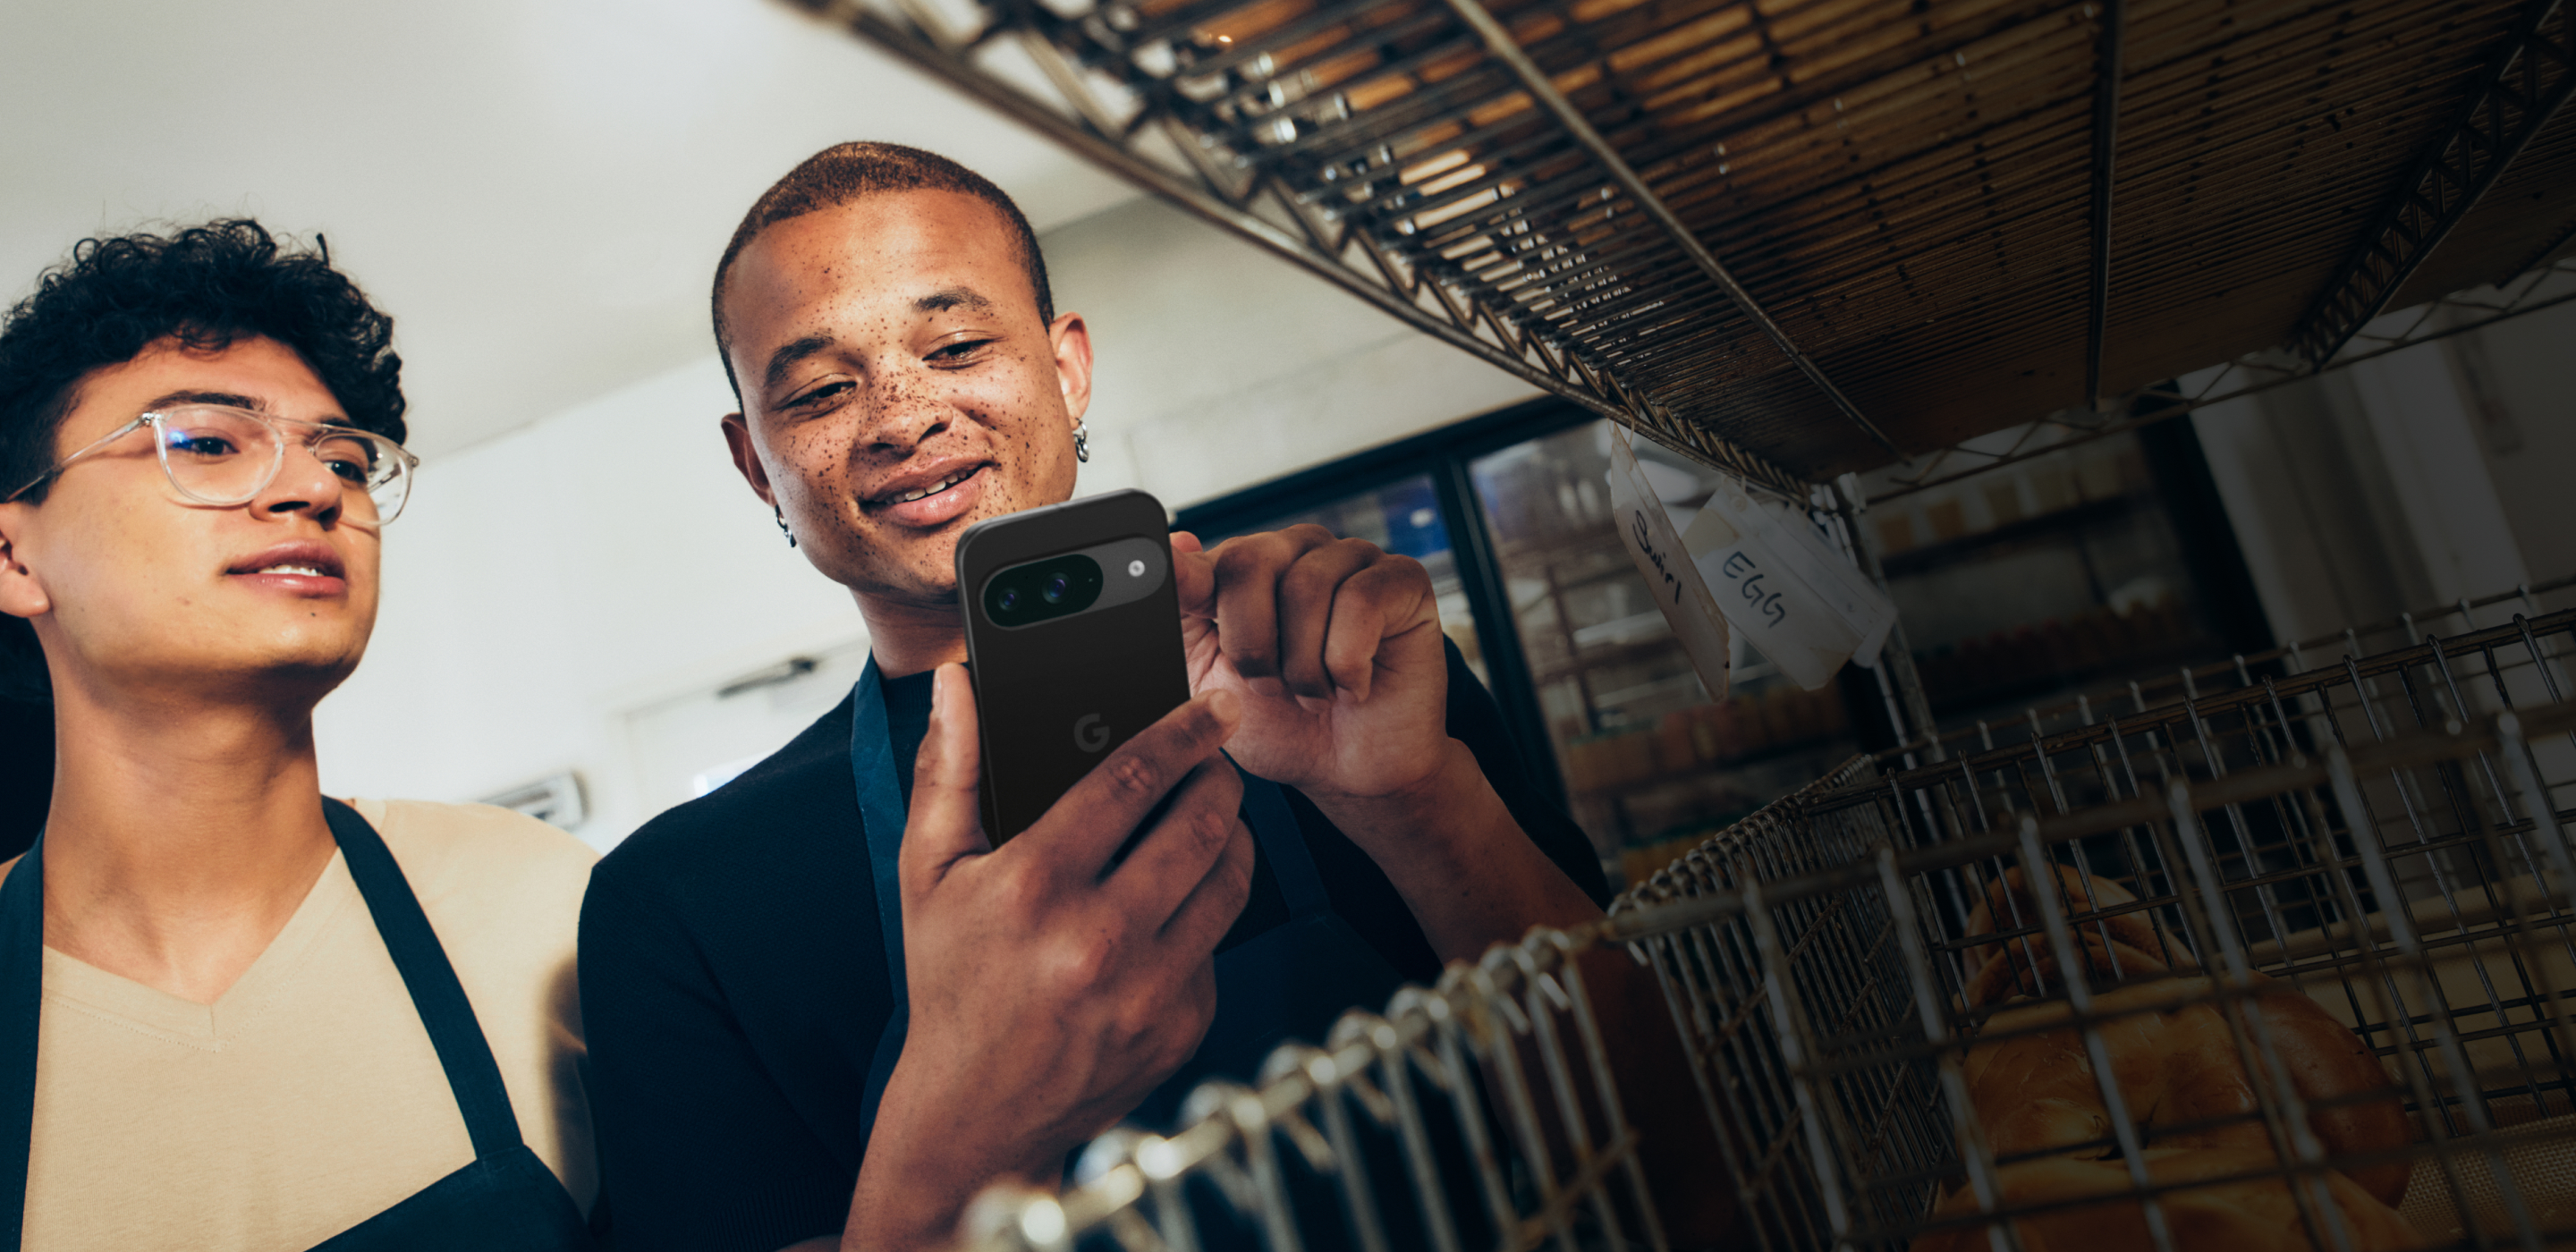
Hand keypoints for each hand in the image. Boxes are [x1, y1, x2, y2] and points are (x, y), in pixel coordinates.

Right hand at [844, 665, 1256, 1250]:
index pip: (1132, 779)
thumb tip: (958, 685)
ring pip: (1230, 879)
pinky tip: (1176, 905)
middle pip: (1200, 823)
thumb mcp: (929, 876)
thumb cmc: (951, 983)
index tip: (1213, 707)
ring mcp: (1147, 989)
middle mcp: (1097, 938)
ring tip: (1209, 819)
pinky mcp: (1182, 1026)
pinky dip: (1207, 912)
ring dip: (1231, 836)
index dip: (1182, 731)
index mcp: (1034, 886)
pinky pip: (1220, 943)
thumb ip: (948, 772)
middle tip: (1217, 762)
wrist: (975, 1118)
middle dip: (1220, 778)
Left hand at [1171, 525, 1448, 801]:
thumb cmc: (1283, 725)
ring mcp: (1353, 558)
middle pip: (1250, 561)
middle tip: (1269, 686)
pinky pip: (1361, 601)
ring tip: (1313, 694)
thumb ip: (1182, 616)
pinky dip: (1348, 662)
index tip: (1189, 610)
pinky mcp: (1403, 579)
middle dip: (1251, 644)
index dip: (1190, 586)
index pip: (1208, 557)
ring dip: (1302, 666)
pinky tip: (1353, 686)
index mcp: (1246, 566)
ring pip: (1306, 587)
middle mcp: (1299, 550)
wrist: (1349, 774)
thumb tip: (1174, 545)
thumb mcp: (1209, 680)